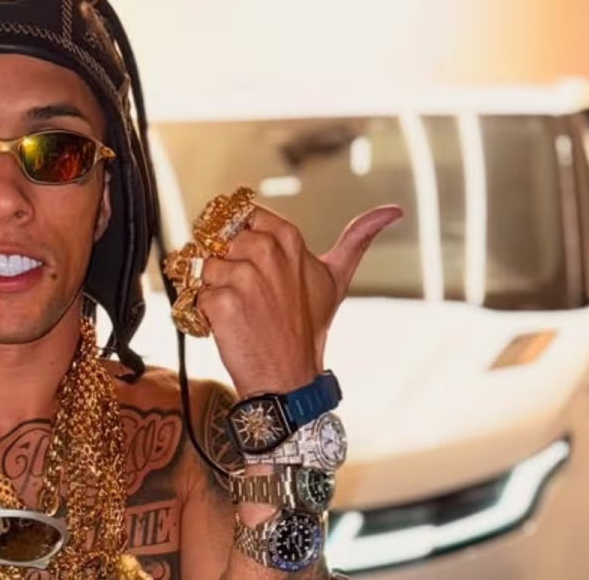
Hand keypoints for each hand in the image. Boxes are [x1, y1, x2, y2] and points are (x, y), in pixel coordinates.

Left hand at [198, 203, 401, 396]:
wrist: (288, 378)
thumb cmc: (308, 327)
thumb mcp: (335, 279)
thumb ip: (357, 240)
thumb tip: (393, 210)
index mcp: (288, 238)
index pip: (240, 216)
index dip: (237, 240)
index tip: (249, 263)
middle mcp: (266, 252)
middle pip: (217, 240)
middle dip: (223, 267)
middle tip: (247, 297)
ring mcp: (244, 277)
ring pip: (204, 267)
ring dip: (212, 290)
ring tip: (239, 312)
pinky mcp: (223, 302)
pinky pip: (196, 294)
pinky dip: (204, 312)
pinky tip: (228, 326)